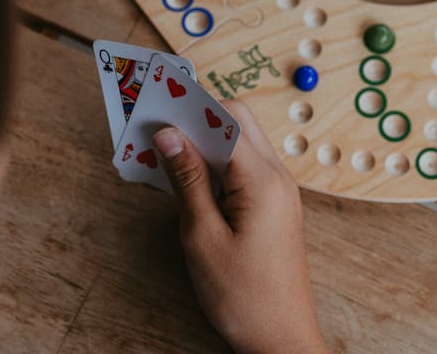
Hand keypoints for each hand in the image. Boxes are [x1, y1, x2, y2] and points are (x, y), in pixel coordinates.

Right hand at [153, 102, 327, 353]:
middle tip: (155, 129)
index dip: (192, 107)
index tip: (157, 105)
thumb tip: (168, 134)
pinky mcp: (274, 204)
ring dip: (204, 143)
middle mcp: (278, 176)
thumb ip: (187, 181)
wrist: (281, 337)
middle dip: (197, 118)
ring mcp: (279, 190)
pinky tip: (187, 180)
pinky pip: (244, 168)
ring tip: (163, 153)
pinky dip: (216, 165)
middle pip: (238, 123)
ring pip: (240, 143)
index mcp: (263, 180)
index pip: (229, 119)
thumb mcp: (203, 237)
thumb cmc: (243, 295)